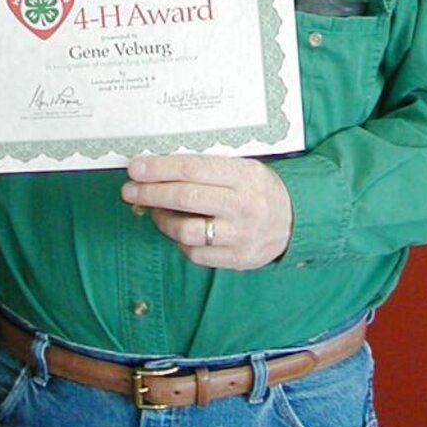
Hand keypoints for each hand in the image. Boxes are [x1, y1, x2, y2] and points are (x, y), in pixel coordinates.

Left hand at [121, 154, 292, 270]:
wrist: (297, 219)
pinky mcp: (236, 259)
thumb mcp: (243, 167)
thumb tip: (160, 167)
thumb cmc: (259, 188)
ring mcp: (240, 235)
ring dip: (162, 220)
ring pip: (187, 230)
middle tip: (129, 191)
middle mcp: (243, 205)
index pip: (193, 170)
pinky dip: (180, 241)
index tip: (136, 168)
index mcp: (244, 175)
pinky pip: (195, 253)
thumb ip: (208, 168)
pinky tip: (177, 230)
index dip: (160, 169)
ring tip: (154, 211)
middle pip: (186, 198)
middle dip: (151, 193)